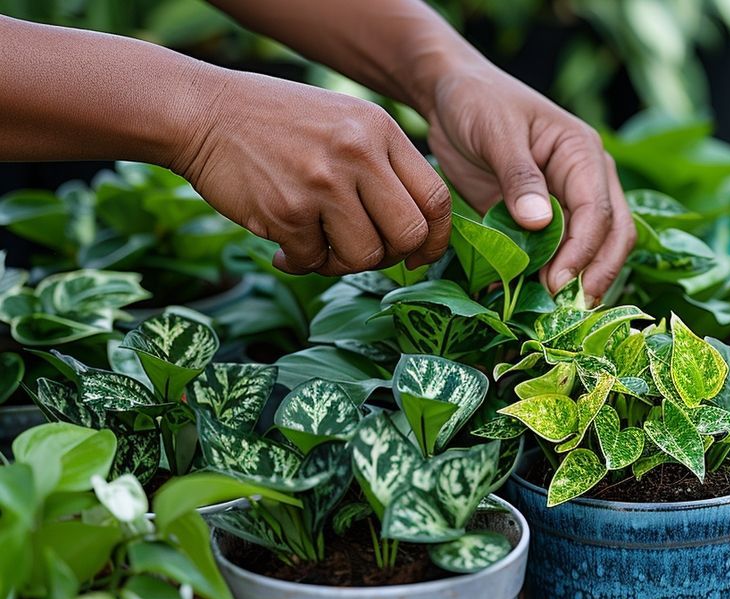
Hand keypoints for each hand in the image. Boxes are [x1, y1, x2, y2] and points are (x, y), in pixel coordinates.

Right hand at [172, 69, 450, 275]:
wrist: (202, 112)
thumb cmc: (279, 127)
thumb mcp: (345, 124)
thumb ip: (383, 167)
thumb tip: (418, 236)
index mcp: (380, 130)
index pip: (436, 198)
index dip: (436, 238)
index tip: (420, 256)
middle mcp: (358, 152)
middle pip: (409, 234)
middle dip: (390, 256)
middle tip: (362, 253)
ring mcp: (323, 181)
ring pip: (365, 256)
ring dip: (341, 264)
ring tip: (318, 247)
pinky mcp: (287, 209)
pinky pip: (314, 260)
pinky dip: (300, 261)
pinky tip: (284, 246)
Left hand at [423, 66, 634, 302]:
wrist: (451, 97)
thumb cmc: (477, 101)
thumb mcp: (496, 132)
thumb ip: (519, 177)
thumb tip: (541, 222)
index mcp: (583, 154)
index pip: (599, 212)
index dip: (583, 250)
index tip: (558, 280)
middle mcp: (587, 181)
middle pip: (613, 236)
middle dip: (596, 274)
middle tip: (568, 308)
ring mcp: (567, 203)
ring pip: (592, 250)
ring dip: (576, 281)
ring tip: (550, 309)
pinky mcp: (544, 220)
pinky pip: (556, 253)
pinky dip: (546, 276)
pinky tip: (528, 297)